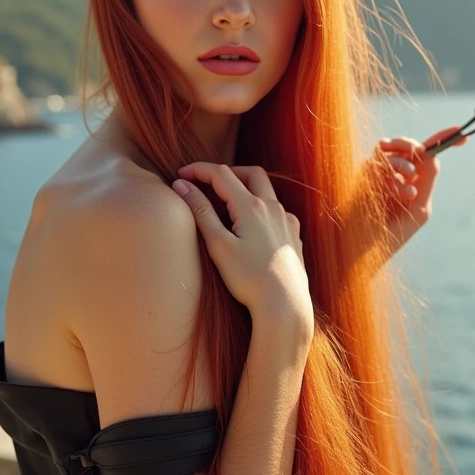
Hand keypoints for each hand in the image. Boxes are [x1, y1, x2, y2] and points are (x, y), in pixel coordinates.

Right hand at [172, 163, 313, 332]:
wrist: (284, 304)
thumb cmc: (248, 278)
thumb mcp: (218, 245)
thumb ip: (200, 212)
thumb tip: (182, 185)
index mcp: (251, 206)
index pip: (221, 174)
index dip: (198, 170)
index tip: (180, 174)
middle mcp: (272, 208)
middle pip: (250, 174)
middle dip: (227, 172)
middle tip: (207, 181)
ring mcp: (286, 221)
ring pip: (267, 191)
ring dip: (246, 188)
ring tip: (228, 202)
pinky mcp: (294, 236)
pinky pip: (278, 211)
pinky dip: (262, 208)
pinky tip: (253, 226)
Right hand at [373, 125, 467, 255]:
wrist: (365, 252)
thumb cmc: (393, 235)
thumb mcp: (420, 208)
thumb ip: (428, 179)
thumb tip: (430, 153)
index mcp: (412, 182)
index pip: (427, 156)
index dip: (444, 140)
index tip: (462, 134)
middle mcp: (395, 175)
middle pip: (408, 146)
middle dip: (415, 146)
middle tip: (420, 152)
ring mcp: (378, 175)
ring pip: (390, 151)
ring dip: (403, 164)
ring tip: (408, 191)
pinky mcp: (361, 178)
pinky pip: (375, 162)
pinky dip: (389, 176)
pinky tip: (396, 194)